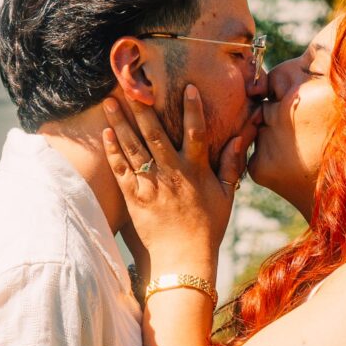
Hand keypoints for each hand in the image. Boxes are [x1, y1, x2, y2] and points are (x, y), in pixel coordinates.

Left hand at [101, 88, 247, 280]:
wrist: (183, 260)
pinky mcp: (134, 198)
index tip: (188, 87)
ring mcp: (151, 184)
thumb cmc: (207, 229)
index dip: (193, 108)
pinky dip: (113, 151)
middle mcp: (172, 172)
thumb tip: (239, 139)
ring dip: (120, 123)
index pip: (196, 132)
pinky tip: (105, 134)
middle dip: (143, 108)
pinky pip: (121, 170)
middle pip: (155, 133)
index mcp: (195, 170)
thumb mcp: (225, 197)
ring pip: (133, 147)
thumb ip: (231, 166)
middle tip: (132, 86)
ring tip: (110, 102)